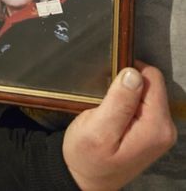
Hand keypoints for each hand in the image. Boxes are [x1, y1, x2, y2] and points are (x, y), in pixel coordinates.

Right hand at [63, 63, 176, 189]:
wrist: (86, 179)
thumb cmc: (87, 156)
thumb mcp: (97, 129)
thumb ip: (118, 101)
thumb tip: (133, 73)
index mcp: (156, 126)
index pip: (152, 79)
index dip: (127, 74)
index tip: (108, 86)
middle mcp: (165, 128)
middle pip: (151, 85)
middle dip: (126, 86)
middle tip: (104, 102)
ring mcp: (160, 131)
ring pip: (146, 93)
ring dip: (124, 95)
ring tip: (106, 110)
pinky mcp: (152, 131)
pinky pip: (143, 104)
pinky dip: (126, 103)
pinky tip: (112, 116)